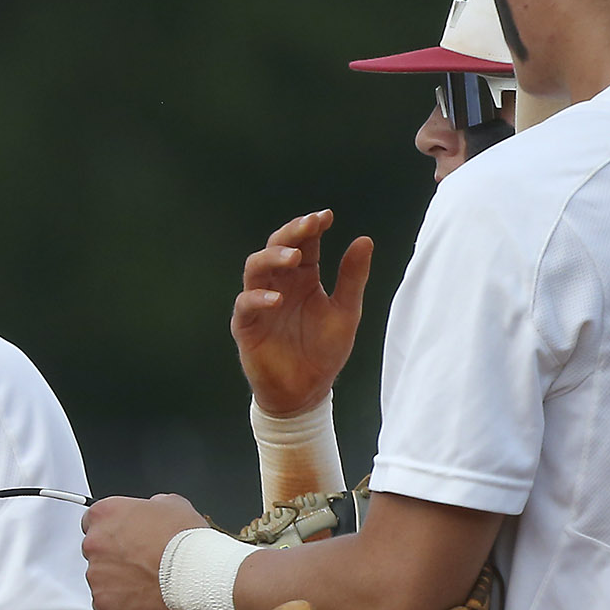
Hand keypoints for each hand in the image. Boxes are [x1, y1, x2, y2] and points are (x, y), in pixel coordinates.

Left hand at [83, 493, 209, 609]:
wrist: (198, 574)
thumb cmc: (187, 541)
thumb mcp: (173, 504)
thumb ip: (151, 506)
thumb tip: (152, 508)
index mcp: (105, 514)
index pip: (93, 521)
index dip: (113, 531)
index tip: (125, 538)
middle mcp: (94, 542)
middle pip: (96, 550)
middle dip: (114, 556)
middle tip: (141, 561)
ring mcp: (96, 573)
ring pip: (101, 578)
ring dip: (117, 580)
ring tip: (148, 580)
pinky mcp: (103, 601)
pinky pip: (106, 602)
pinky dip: (121, 603)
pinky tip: (143, 597)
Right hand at [233, 211, 370, 416]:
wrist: (306, 392)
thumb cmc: (324, 352)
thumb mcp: (346, 312)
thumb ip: (352, 278)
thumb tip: (364, 240)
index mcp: (304, 279)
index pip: (304, 244)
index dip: (310, 228)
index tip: (325, 217)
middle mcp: (280, 285)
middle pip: (276, 247)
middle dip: (290, 233)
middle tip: (309, 226)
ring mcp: (260, 303)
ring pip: (255, 268)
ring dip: (272, 258)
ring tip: (292, 257)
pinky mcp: (246, 325)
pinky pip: (246, 305)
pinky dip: (258, 298)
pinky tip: (278, 299)